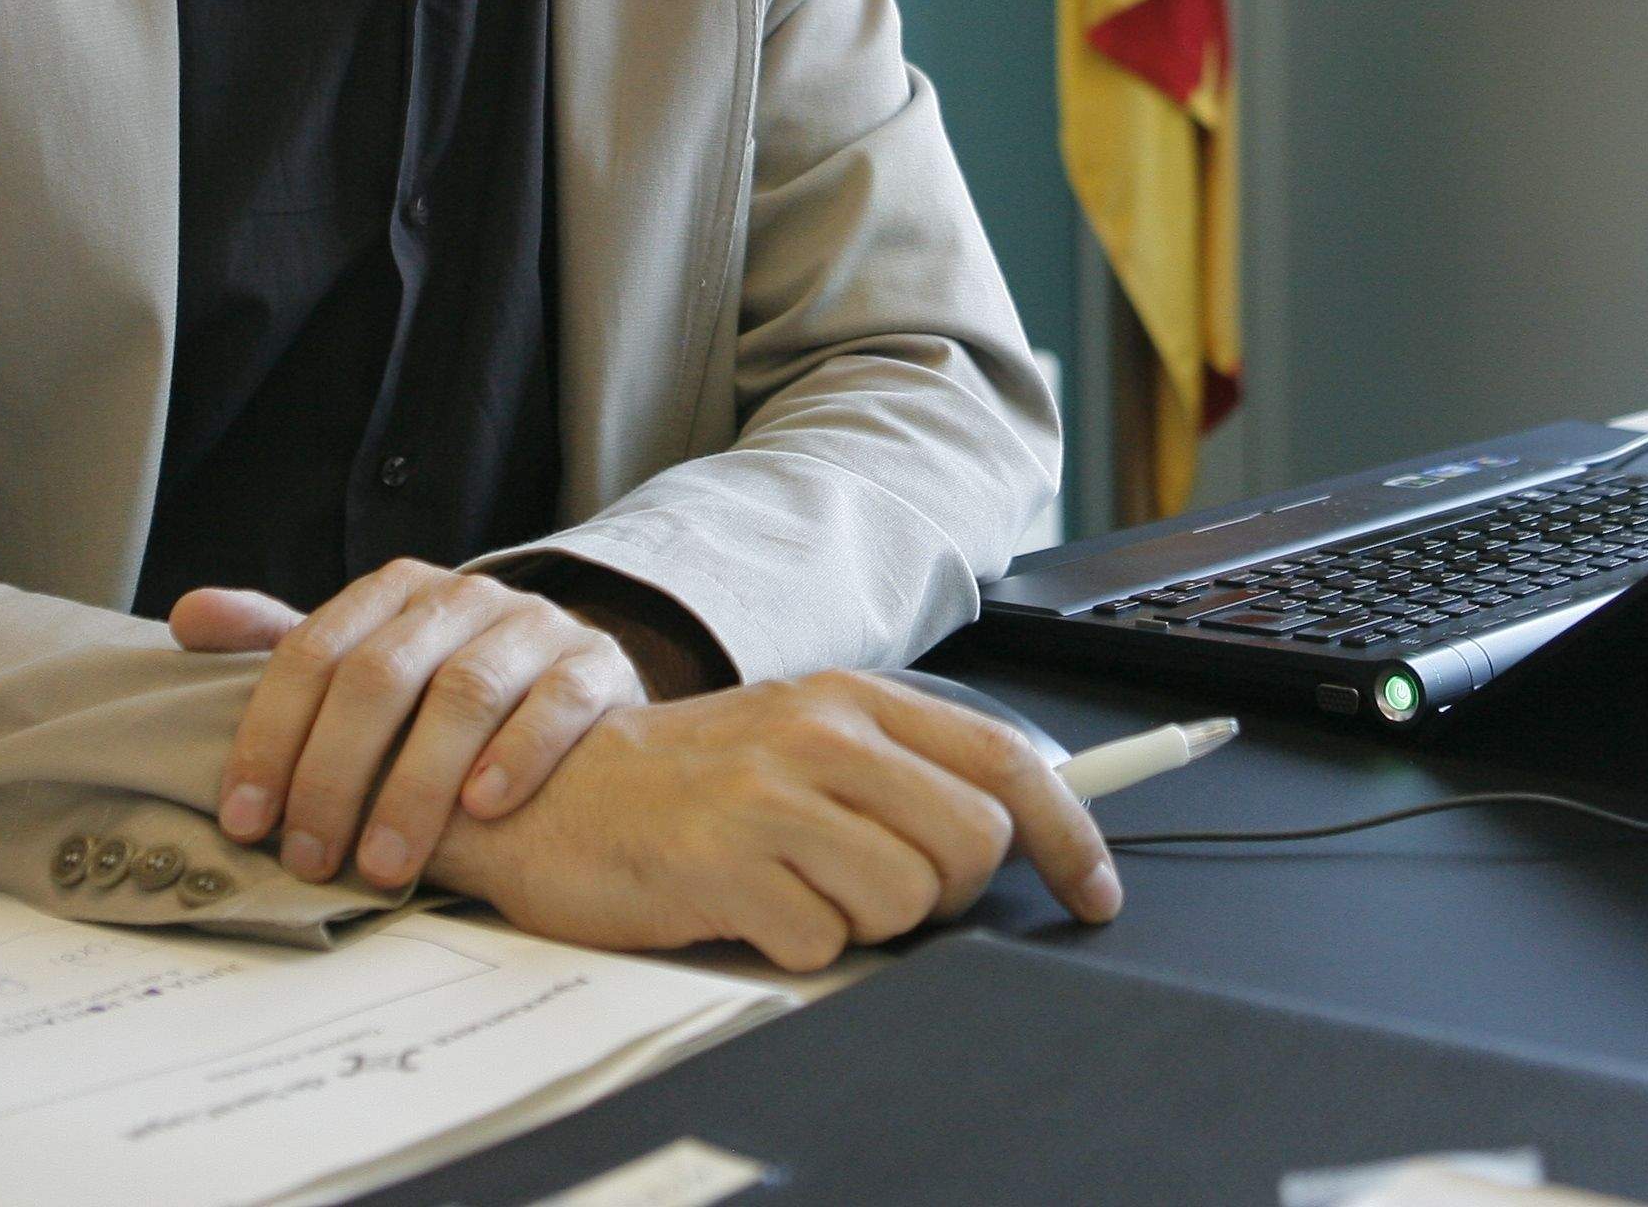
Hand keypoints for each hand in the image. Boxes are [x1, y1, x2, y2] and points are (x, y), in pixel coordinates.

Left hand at [170, 562, 647, 893]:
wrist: (575, 691)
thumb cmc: (447, 694)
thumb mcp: (369, 663)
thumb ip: (283, 645)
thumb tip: (187, 618)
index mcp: (394, 592)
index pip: (313, 653)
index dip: (271, 736)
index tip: (245, 820)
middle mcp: (463, 597)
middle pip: (381, 676)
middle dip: (334, 775)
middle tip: (308, 858)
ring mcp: (535, 627)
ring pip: (464, 693)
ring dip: (415, 786)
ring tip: (384, 864)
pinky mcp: (597, 666)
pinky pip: (557, 703)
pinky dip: (516, 755)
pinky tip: (483, 811)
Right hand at [419, 671, 1123, 971]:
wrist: (552, 790)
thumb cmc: (686, 782)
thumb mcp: (800, 742)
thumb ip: (897, 771)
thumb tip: (1011, 829)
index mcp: (852, 701)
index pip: (1003, 760)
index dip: (1069, 833)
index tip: (1095, 890)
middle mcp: (820, 736)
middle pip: (970, 844)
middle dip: (946, 893)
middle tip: (879, 888)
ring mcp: (770, 799)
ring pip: (904, 901)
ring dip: (864, 923)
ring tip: (798, 890)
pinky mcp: (723, 866)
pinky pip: (823, 944)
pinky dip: (796, 946)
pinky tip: (748, 909)